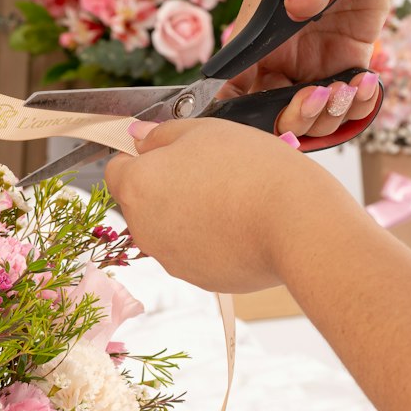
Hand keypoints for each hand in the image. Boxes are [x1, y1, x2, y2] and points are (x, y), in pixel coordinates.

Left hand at [104, 118, 340, 293]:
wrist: (294, 223)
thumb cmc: (250, 168)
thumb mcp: (204, 131)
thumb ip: (162, 134)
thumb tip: (137, 138)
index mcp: (136, 186)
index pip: (116, 169)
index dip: (141, 157)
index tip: (171, 153)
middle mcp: (142, 227)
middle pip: (141, 202)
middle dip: (164, 187)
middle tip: (209, 172)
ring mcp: (167, 257)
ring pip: (167, 229)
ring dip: (186, 214)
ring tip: (229, 199)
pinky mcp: (195, 278)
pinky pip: (192, 252)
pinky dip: (208, 240)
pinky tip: (238, 226)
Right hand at [220, 0, 407, 141]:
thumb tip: (299, 2)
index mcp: (257, 32)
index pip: (233, 85)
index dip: (238, 114)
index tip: (258, 121)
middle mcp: (281, 54)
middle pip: (272, 111)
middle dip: (292, 119)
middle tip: (318, 97)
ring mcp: (315, 60)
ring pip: (311, 115)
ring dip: (328, 117)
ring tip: (349, 88)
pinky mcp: (349, 58)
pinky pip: (349, 100)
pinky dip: (359, 106)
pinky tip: (370, 85)